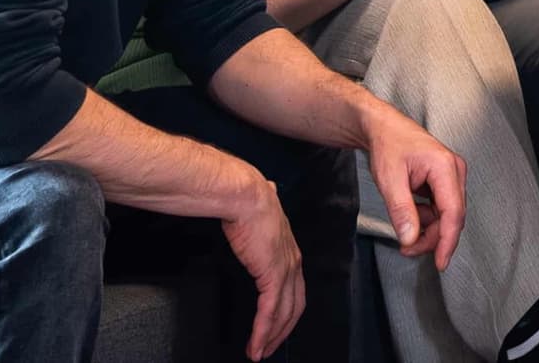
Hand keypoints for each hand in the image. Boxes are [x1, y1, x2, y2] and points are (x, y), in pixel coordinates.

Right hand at [221, 173, 304, 360]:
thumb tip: (267, 191)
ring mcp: (285, 269)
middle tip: (269, 347)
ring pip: (283, 314)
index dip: (287, 310)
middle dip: (283, 331)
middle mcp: (292, 260)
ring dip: (271, 337)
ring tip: (258, 353)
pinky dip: (262, 332)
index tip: (276, 325)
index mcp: (289, 248)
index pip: (295, 288)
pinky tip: (255, 345)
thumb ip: (264, 209)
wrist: (243, 195)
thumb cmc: (248, 199)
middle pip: (295, 306)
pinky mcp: (272, 275)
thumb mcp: (261, 208)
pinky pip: (269, 312)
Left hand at [365, 103, 466, 271]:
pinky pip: (441, 209)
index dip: (447, 241)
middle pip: (451, 217)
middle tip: (407, 248)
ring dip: (428, 230)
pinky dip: (427, 219)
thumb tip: (410, 238)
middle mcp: (454, 170)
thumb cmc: (387, 143)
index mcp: (445, 166)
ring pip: (447, 216)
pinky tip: (411, 215)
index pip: (454, 212)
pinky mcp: (444, 180)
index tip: (440, 263)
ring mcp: (451, 175)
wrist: (382, 126)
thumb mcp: (389, 178)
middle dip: (432, 238)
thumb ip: (401, 210)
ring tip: (405, 232)